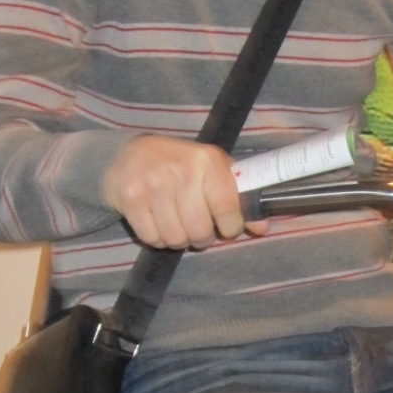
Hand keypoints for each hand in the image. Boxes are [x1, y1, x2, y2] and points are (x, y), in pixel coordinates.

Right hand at [102, 136, 267, 247]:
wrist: (129, 153)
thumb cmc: (179, 165)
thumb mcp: (212, 172)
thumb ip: (237, 199)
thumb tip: (262, 228)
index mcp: (207, 160)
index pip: (228, 208)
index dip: (230, 227)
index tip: (227, 227)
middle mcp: (181, 171)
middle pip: (200, 231)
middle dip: (202, 237)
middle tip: (197, 228)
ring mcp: (153, 184)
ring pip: (176, 239)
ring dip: (179, 239)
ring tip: (177, 224)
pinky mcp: (130, 198)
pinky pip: (152, 238)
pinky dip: (157, 239)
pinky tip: (157, 223)